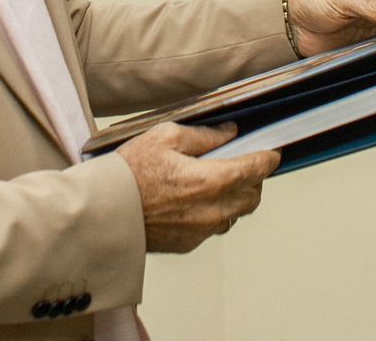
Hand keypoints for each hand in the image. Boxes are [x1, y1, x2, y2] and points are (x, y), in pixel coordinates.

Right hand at [116, 122, 279, 253]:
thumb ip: (204, 135)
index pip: (256, 170)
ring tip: (218, 181)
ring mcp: (201, 230)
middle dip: (254, 178)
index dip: (268, 158)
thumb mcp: (166, 137)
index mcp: (211, 181)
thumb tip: (229, 133)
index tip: (272, 152)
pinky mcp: (188, 243)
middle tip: (242, 162)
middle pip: (253, 195)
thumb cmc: (130, 173)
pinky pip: (215, 227)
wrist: (104, 212)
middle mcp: (213, 210)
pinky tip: (197, 199)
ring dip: (236, 197)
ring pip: (236, 214)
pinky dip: (216, 212)